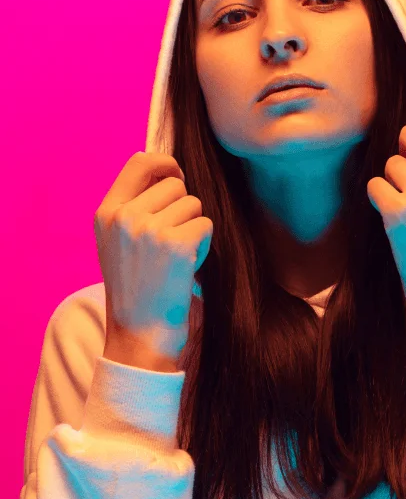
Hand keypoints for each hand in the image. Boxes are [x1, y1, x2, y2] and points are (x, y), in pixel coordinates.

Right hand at [94, 152, 212, 362]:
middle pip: (175, 185)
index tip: (177, 177)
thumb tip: (166, 169)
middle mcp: (124, 217)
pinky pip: (205, 225)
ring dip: (193, 228)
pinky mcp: (176, 245)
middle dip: (182, 208)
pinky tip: (187, 267)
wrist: (140, 336)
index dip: (165, 163)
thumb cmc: (136, 289)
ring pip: (194, 204)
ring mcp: (149, 230)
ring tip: (176, 257)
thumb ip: (133, 205)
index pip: (139, 162)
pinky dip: (203, 245)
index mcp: (106, 213)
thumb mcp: (117, 242)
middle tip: (171, 243)